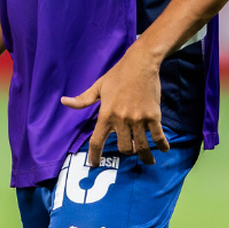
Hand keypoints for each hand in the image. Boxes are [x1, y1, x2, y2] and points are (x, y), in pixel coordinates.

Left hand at [60, 45, 169, 166]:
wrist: (140, 63)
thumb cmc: (118, 74)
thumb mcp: (98, 86)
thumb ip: (83, 99)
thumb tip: (64, 101)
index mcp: (105, 113)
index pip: (97, 141)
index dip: (95, 156)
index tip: (95, 164)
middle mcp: (121, 119)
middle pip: (123, 148)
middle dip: (126, 152)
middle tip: (130, 150)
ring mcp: (138, 118)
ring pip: (141, 147)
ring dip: (145, 156)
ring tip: (148, 159)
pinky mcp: (153, 116)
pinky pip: (158, 137)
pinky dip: (162, 145)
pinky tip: (163, 149)